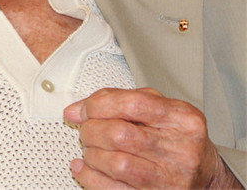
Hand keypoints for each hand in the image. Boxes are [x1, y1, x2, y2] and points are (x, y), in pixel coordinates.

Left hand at [63, 87, 241, 188]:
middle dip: (91, 131)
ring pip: (116, 164)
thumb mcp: (159, 108)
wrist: (204, 174)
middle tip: (87, 131)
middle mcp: (180, 149)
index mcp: (182, 120)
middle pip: (120, 135)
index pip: (132, 104)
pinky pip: (113, 189)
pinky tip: (86, 168)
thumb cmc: (177, 138)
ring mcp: (170, 178)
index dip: (98, 105)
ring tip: (91, 150)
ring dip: (92, 155)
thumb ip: (119, 101)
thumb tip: (76, 110)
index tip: (85, 110)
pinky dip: (91, 177)